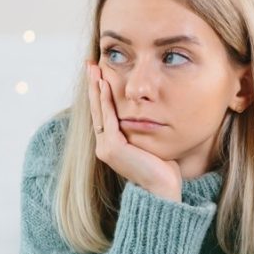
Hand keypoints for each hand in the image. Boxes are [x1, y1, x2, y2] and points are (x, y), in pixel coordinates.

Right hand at [86, 60, 181, 201]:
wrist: (163, 190)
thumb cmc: (163, 168)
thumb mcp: (151, 142)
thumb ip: (145, 128)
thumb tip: (153, 111)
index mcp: (111, 145)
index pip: (103, 113)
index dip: (99, 93)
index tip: (99, 73)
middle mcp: (104, 146)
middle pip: (96, 109)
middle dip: (93, 85)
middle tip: (90, 64)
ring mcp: (106, 147)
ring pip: (99, 111)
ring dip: (96, 88)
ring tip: (94, 69)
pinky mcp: (112, 147)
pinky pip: (108, 118)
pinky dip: (105, 100)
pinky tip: (105, 84)